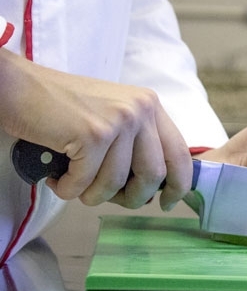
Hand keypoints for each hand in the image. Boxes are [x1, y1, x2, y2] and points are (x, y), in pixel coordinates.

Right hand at [0, 49, 191, 210]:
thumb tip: (153, 187)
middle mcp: (141, 110)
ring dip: (91, 195)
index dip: (179, 184)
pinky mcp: (92, 134)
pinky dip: (67, 189)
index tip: (169, 202)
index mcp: (150, 106)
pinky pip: (84, 184)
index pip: (180, 153)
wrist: (21, 88)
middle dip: (131, 198)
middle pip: (154, 175)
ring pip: (116, 184)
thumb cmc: (63, 108)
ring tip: (73, 181)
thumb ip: (136, 143)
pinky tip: (57, 177)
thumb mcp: (114, 116)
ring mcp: (118, 121)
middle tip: (107, 196)